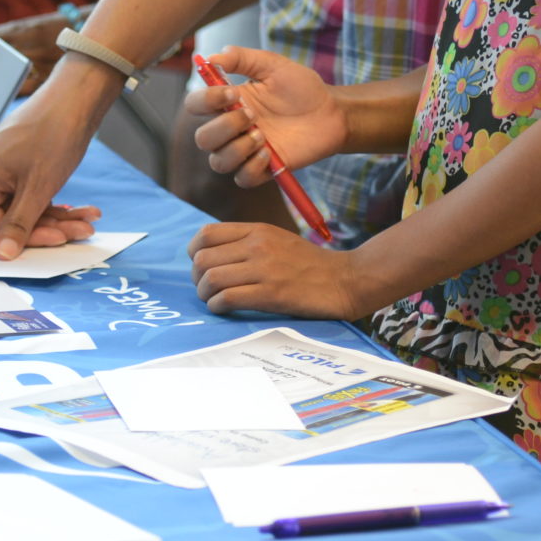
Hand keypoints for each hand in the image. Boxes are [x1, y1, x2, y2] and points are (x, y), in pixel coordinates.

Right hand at [0, 72, 102, 258]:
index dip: (24, 239)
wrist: (75, 98)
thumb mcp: (38, 188)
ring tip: (87, 220)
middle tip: (79, 230)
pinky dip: (56, 202)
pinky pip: (32, 195)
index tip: (55, 241)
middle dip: (50, 227)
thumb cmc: (54, 132)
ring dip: (58, 218)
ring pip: (26, 209)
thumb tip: (2, 254)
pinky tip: (82, 209)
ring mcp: (0, 168)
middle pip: (12, 219)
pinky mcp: (17, 165)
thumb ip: (19, 224)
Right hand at [188, 45, 345, 185]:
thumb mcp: (273, 65)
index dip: (205, 100)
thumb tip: (214, 57)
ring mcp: (246, 150)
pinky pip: (242, 178)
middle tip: (252, 115)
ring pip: (218, 162)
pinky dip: (251, 167)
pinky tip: (270, 153)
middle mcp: (232, 128)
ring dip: (237, 148)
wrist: (331, 112)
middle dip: (223, 127)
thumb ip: (243, 58)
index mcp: (228, 103)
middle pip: (202, 138)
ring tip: (262, 135)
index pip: (196, 105)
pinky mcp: (263, 169)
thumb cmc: (302, 88)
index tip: (232, 93)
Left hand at [189, 221, 371, 316]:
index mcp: (258, 230)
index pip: (207, 234)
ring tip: (213, 300)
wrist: (346, 279)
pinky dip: (217, 306)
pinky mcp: (271, 294)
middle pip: (203, 259)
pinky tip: (223, 309)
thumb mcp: (278, 240)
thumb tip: (213, 256)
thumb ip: (248, 243)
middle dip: (196, 277)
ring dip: (204, 294)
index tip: (201, 266)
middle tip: (206, 288)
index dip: (194, 252)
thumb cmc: (311, 265)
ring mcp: (264, 269)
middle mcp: (257, 246)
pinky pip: (227, 298)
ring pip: (211, 278)